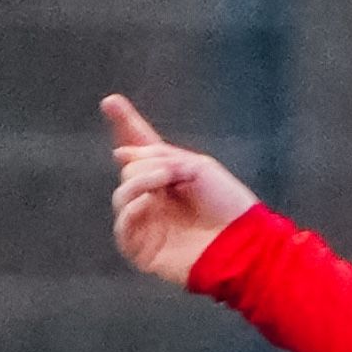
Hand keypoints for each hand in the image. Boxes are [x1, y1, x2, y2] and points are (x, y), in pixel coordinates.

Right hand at [98, 91, 257, 285]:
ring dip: (140, 180)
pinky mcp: (144, 249)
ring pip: (122, 194)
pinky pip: (123, 226)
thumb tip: (119, 155)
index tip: (110, 101)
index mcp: (170, 177)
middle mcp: (156, 197)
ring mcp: (148, 223)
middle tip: (173, 170)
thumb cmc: (227, 205)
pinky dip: (131, 210)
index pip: (143, 150)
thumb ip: (158, 157)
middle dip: (148, 163)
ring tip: (162, 181)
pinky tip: (148, 204)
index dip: (127, 125)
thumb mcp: (196, 167)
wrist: (241, 242)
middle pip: (130, 168)